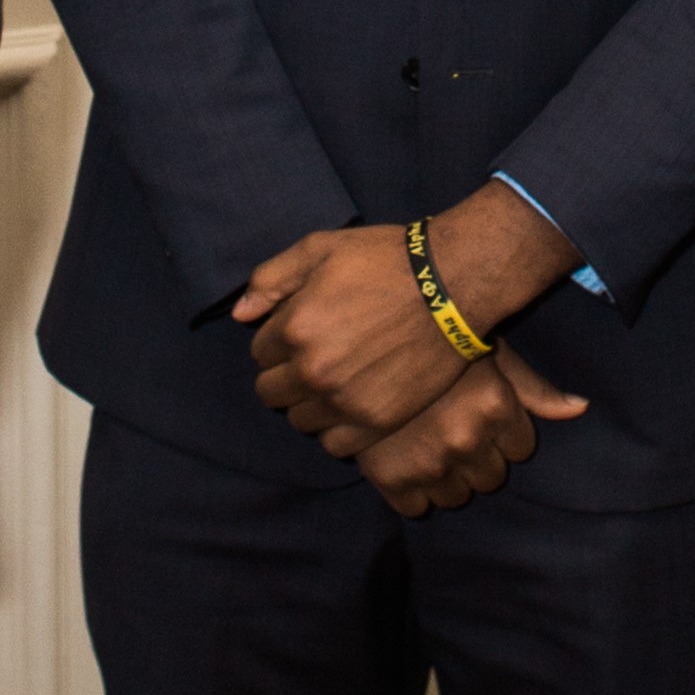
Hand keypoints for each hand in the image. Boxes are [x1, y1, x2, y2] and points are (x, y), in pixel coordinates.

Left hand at [236, 185, 581, 450]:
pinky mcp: (377, 422)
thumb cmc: (386, 259)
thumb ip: (271, 279)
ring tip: (337, 382)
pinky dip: (336, 430)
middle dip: (286, 375)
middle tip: (317, 359)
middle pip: (271, 392)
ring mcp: (345, 401)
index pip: (259, 353)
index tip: (304, 332)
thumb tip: (241, 315)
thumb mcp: (320, 248)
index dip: (279, 341)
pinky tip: (352, 405)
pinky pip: (334, 445)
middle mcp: (313, 371)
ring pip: (300, 421)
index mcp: (294, 328)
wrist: (453, 284)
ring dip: (310, 404)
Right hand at [354, 348, 589, 517]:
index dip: (500, 433)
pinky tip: (403, 460)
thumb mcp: (489, 351)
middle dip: (476, 457)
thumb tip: (580, 408)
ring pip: (456, 496)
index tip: (478, 414)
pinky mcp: (389, 477)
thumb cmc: (434, 337)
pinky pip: (414, 507)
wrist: (360, 338)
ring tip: (427, 445)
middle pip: (491, 477)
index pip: (520, 450)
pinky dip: (410, 490)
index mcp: (497, 408)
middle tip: (450, 429)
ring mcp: (429, 461)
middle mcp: (468, 439)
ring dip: (446, 477)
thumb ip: (533, 388)